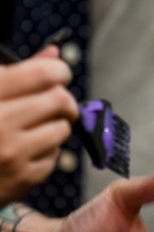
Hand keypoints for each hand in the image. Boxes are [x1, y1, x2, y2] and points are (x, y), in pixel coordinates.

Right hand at [0, 46, 78, 204]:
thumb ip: (18, 72)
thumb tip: (54, 53)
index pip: (43, 74)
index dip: (59, 70)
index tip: (58, 74)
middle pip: (60, 100)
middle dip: (63, 100)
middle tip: (55, 103)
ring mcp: (11, 155)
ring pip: (62, 129)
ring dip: (55, 126)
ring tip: (33, 128)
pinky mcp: (22, 179)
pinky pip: (55, 156)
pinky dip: (46, 152)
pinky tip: (24, 151)